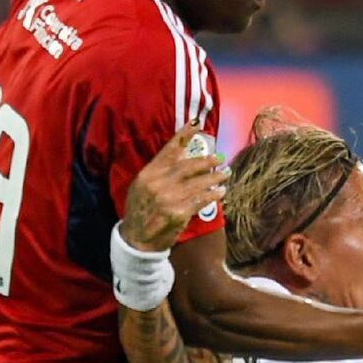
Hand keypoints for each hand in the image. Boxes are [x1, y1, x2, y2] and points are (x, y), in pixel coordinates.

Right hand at [121, 122, 228, 252]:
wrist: (136, 239)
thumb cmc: (141, 210)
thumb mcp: (142, 187)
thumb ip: (159, 172)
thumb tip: (182, 156)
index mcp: (148, 174)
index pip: (169, 151)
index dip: (184, 136)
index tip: (197, 124)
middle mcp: (158, 183)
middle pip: (188, 166)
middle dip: (206, 160)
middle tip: (220, 157)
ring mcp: (168, 198)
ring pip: (198, 182)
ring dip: (215, 177)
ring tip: (225, 174)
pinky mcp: (178, 212)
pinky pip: (201, 199)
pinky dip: (213, 194)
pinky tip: (220, 192)